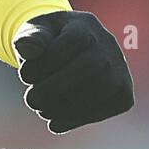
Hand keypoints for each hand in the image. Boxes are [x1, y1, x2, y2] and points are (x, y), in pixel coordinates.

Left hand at [12, 11, 133, 134]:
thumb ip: (29, 38)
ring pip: (103, 88)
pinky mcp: (124, 94)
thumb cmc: (46, 43)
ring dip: (68, 106)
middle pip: (91, 66)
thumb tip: (27, 47)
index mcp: (85, 25)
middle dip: (57, 88)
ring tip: (42, 111)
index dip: (47, 62)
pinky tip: (55, 123)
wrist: (68, 54)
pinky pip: (109, 107)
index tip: (24, 75)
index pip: (72, 41)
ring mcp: (120, 69)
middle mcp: (108, 45)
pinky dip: (80, 118)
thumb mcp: (33, 34)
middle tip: (31, 101)